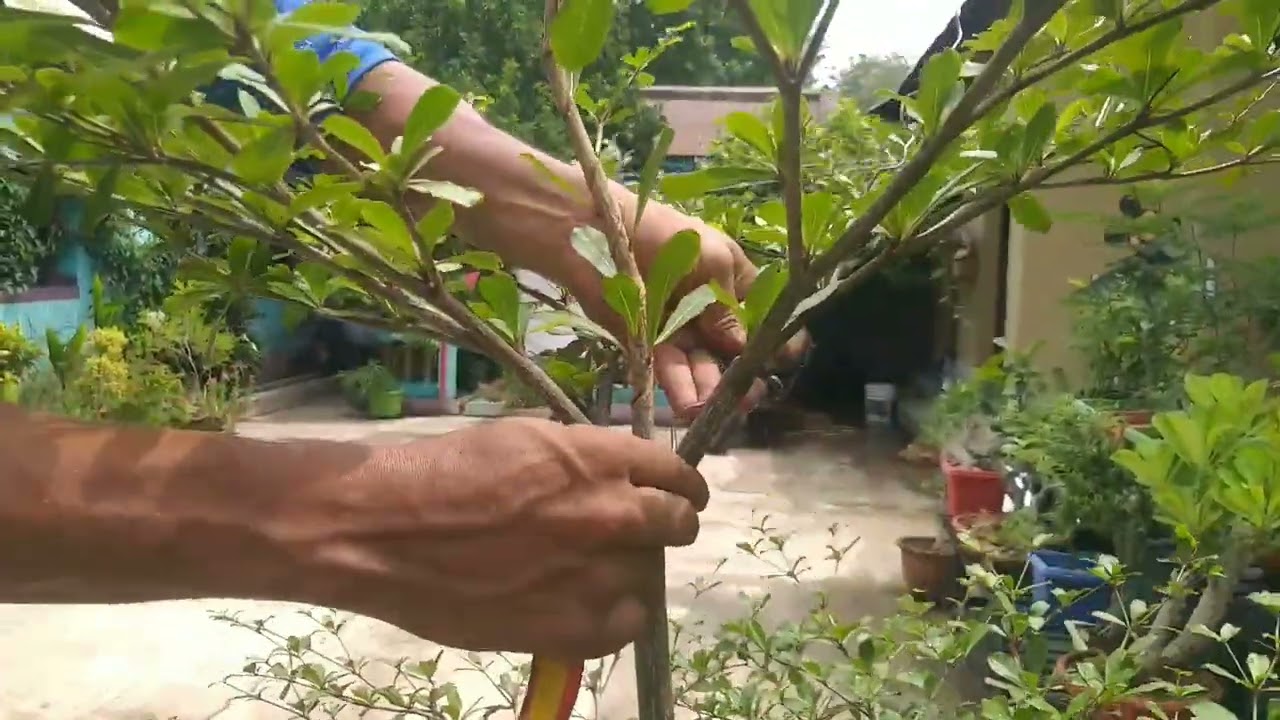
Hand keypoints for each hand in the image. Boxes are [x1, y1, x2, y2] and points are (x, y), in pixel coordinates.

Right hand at [289, 418, 707, 658]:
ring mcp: (599, 574)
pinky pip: (629, 624)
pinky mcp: (577, 627)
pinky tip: (584, 606)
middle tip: (644, 536)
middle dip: (668, 526)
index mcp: (602, 459)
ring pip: (651, 575)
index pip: (676, 474)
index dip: (682, 487)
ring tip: (591, 572)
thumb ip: (581, 461)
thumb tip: (611, 477)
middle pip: (678, 524)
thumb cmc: (445, 473)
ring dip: (630, 571)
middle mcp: (614, 513)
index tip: (680, 496)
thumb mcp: (526, 440)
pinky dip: (615, 616)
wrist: (387, 530)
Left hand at [637, 217, 809, 419]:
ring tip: (713, 408)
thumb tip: (741, 346)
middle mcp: (711, 312)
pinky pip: (669, 369)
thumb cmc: (663, 234)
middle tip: (748, 399)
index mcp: (733, 283)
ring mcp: (680, 329)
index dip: (777, 340)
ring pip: (702, 366)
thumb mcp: (709, 260)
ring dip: (710, 389)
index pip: (764, 317)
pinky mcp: (648, 343)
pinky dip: (679, 387)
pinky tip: (689, 404)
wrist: (598, 234)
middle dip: (743, 376)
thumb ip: (726, 306)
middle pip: (735, 352)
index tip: (784, 363)